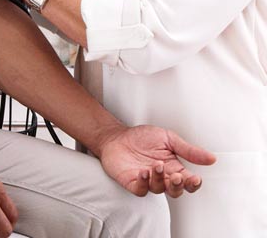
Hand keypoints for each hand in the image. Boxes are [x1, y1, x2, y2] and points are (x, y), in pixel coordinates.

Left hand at [98, 125, 215, 197]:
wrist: (116, 136)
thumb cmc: (141, 138)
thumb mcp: (168, 138)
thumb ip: (188, 149)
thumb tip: (211, 158)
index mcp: (173, 167)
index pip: (188, 182)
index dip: (193, 183)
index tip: (195, 178)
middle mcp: (162, 177)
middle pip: (175, 191)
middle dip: (178, 185)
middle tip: (176, 176)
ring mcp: (147, 181)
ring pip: (159, 189)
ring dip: (160, 179)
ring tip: (157, 165)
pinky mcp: (132, 182)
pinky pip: (140, 189)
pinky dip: (143, 183)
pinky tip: (143, 172)